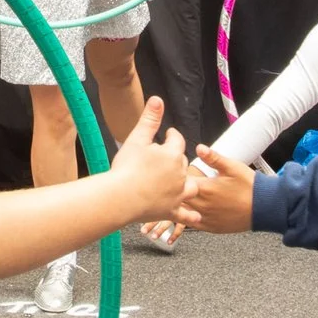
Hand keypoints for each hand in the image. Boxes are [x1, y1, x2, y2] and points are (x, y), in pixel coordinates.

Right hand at [108, 96, 193, 224]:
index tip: (168, 134)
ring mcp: (177, 195)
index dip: (172, 136)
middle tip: (167, 160)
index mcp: (173, 155)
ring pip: (190, 188)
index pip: (177, 140)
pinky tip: (196, 218)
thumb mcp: (137, 138)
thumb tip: (158, 100)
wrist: (121, 197)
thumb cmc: (127, 168)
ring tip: (186, 186)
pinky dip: (191, 217)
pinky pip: (185, 215)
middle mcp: (180, 174)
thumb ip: (149, 119)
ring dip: (190, 186)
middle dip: (177, 160)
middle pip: (183, 164)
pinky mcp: (171, 211)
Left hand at [185, 146, 255, 232]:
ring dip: (181, 205)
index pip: (181, 182)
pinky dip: (189, 217)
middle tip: (179, 184)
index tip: (179, 172)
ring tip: (183, 197)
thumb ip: (213, 158)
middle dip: (177, 190)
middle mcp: (203, 205)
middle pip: (179, 198)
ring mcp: (206, 218)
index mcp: (206, 189)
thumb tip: (199, 147)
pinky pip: (193, 224)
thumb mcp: (232, 167)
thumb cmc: (250, 186)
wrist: (264, 207)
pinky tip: (192, 211)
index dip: (178, 176)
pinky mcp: (212, 227)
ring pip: (184, 212)